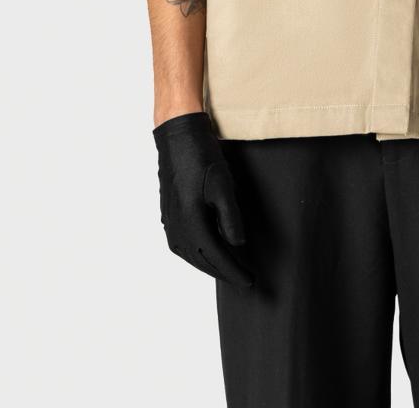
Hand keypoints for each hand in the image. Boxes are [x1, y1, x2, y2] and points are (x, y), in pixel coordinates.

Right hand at [153, 111, 253, 288]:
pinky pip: (184, 245)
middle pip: (203, 261)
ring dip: (210, 264)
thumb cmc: (202, 158)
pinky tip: (209, 250)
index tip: (250, 281)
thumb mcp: (223, 185)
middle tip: (244, 279)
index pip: (216, 258)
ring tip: (230, 268)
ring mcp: (170, 223)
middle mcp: (177, 228)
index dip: (234, 272)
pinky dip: (198, 253)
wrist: (177, 137)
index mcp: (191, 223)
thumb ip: (230, 218)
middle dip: (224, 272)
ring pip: (192, 256)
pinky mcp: (168, 216)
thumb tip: (238, 246)